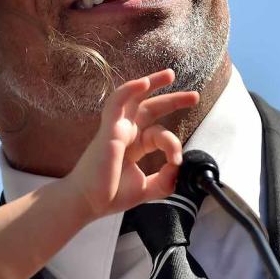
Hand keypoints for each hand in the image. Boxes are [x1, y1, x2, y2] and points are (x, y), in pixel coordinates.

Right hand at [64, 69, 198, 219]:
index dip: (172, 144)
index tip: (176, 162)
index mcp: (133, 144)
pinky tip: (144, 83)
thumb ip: (165, 181)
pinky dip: (130, 90)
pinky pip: (117, 103)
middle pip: (149, 107)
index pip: (158, 132)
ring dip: (151, 83)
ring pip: (133, 97)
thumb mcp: (146, 188)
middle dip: (172, 99)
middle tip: (194, 96)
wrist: (85, 203)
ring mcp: (116, 128)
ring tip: (170, 75)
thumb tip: (178, 168)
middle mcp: (125, 132)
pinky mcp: (108, 130)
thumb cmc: (108, 195)